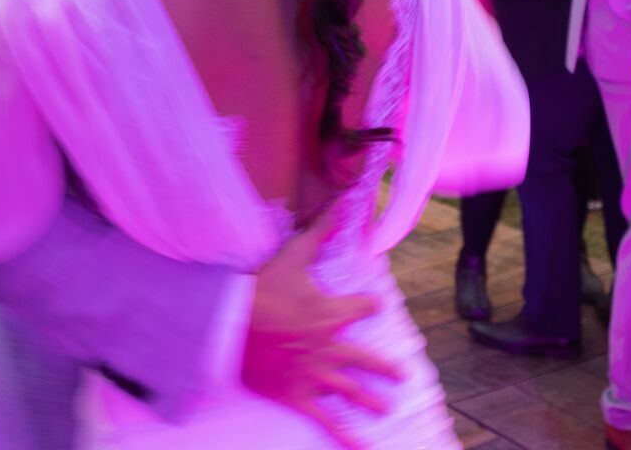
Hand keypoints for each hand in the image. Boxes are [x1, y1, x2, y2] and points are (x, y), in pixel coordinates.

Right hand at [243, 208, 399, 449]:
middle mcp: (329, 347)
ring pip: (351, 391)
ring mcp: (315, 374)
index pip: (363, 309)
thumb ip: (319, 232)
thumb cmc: (260, 289)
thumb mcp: (292, 256)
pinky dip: (345, 437)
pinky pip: (326, 420)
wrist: (228, 324)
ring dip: (370, 400)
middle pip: (365, 359)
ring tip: (386, 407)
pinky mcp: (297, 395)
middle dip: (384, 368)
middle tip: (402, 375)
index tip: (371, 307)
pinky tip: (363, 448)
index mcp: (331, 313)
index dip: (367, 306)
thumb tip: (342, 204)